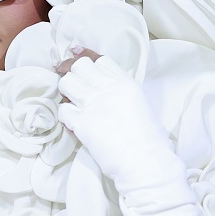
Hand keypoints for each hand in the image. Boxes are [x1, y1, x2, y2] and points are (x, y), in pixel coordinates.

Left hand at [54, 51, 184, 196]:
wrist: (146, 162)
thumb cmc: (152, 142)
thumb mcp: (142, 107)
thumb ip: (124, 96)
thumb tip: (114, 98)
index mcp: (126, 84)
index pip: (100, 60)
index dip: (85, 55)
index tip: (74, 53)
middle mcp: (108, 89)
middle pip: (80, 66)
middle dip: (71, 71)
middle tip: (66, 78)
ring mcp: (93, 105)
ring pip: (66, 82)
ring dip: (65, 91)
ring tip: (70, 101)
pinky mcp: (81, 124)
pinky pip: (62, 110)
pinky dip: (65, 116)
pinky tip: (72, 123)